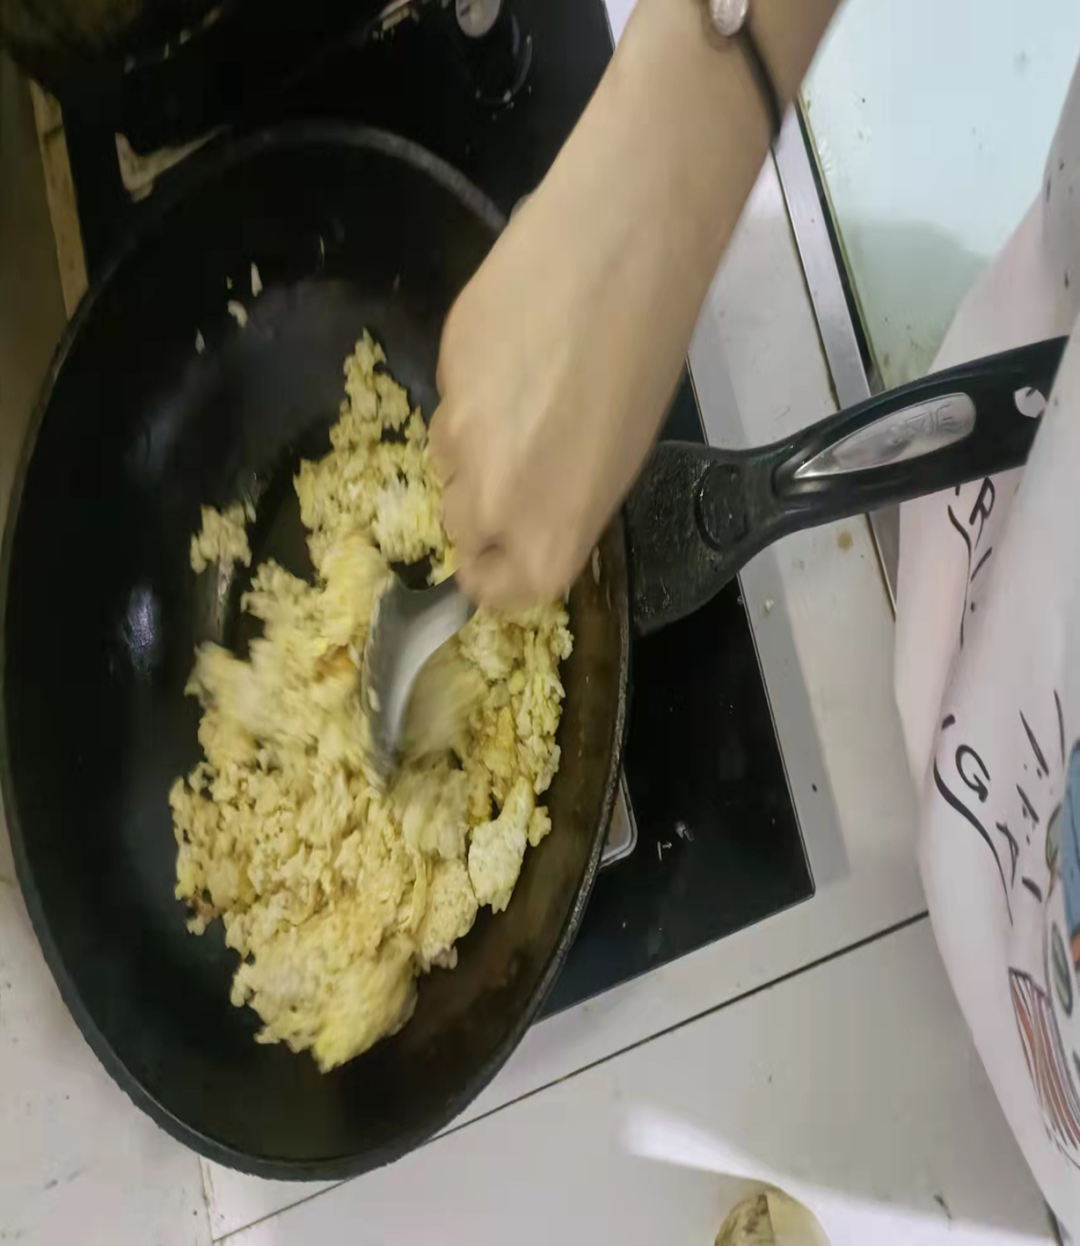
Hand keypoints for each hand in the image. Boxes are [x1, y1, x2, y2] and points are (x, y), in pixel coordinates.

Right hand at [431, 157, 690, 607]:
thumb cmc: (646, 366)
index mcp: (547, 538)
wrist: (618, 254)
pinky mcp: (438, 372)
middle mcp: (493, 503)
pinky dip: (474, 389)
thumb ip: (559, 508)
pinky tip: (514, 348)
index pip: (489, 590)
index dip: (495, 573)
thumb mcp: (619, 464)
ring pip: (449, 458)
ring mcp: (457, 436)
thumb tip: (526, 506)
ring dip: (477, 443)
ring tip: (527, 389)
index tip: (505, 550)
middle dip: (486, 505)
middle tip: (526, 458)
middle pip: (461, 526)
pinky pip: (449, 400)